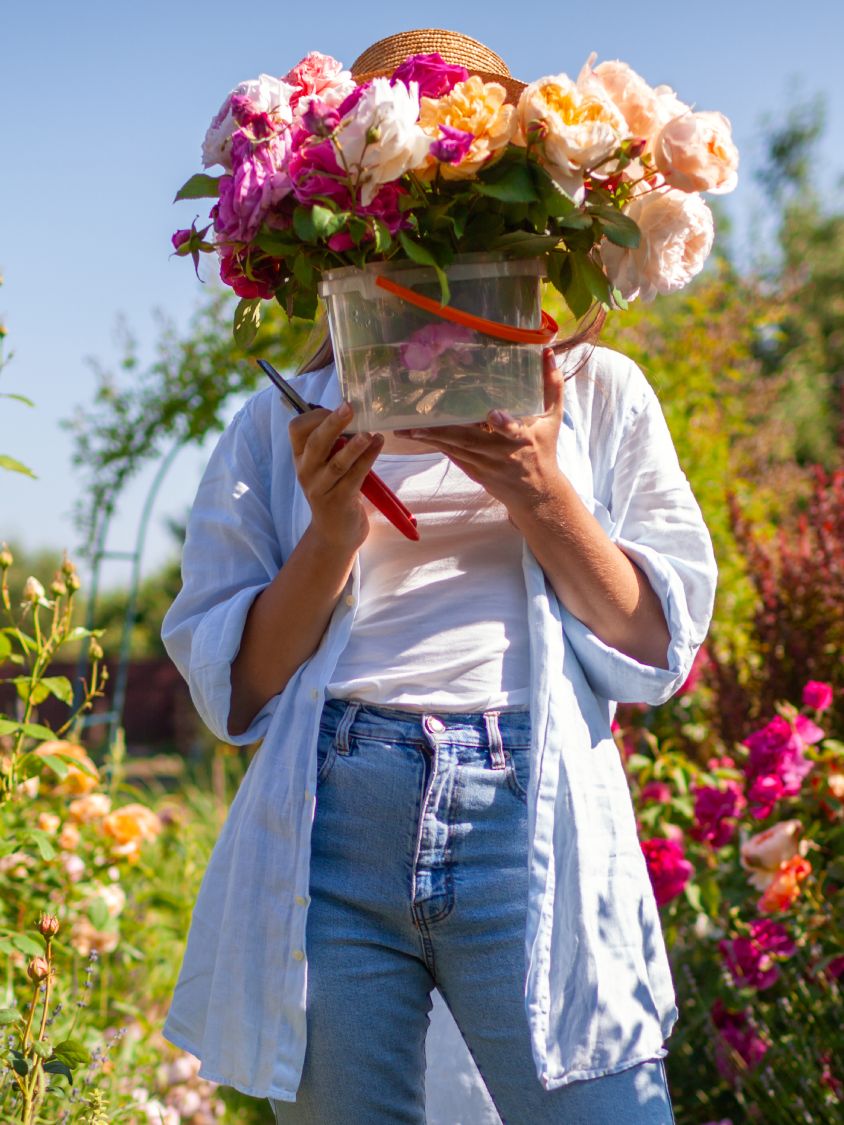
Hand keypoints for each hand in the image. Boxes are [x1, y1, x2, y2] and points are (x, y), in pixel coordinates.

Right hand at [289, 402, 383, 549]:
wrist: (335, 533)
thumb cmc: (334, 490)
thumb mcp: (325, 465)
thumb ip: (331, 442)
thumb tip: (348, 410)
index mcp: (300, 457)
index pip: (297, 429)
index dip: (316, 416)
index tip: (336, 409)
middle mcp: (306, 472)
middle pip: (316, 443)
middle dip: (332, 424)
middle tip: (349, 408)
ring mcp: (321, 488)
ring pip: (337, 463)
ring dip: (354, 446)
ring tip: (368, 434)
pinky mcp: (340, 501)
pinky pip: (355, 477)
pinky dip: (368, 459)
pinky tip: (378, 444)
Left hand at [395, 348, 563, 518]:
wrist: (535, 494)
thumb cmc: (544, 450)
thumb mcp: (552, 419)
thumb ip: (551, 386)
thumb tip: (548, 352)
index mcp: (524, 438)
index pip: (514, 430)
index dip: (504, 423)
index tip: (493, 414)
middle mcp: (502, 453)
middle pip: (470, 441)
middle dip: (442, 433)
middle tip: (415, 424)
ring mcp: (486, 465)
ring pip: (455, 449)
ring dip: (429, 439)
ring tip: (405, 429)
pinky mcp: (474, 472)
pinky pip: (452, 456)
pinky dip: (435, 445)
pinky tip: (415, 436)